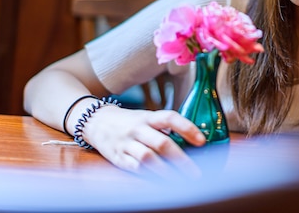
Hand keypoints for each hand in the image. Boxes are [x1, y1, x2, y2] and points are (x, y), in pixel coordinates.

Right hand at [81, 105, 205, 177]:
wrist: (96, 121)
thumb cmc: (129, 121)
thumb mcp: (146, 117)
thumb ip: (164, 128)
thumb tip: (192, 143)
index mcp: (148, 117)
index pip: (170, 118)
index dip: (187, 128)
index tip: (202, 141)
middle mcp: (137, 129)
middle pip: (162, 143)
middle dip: (181, 159)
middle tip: (196, 173)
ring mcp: (126, 143)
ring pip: (148, 157)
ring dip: (166, 171)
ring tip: (180, 181)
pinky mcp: (117, 157)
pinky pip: (134, 168)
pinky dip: (147, 175)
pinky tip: (159, 182)